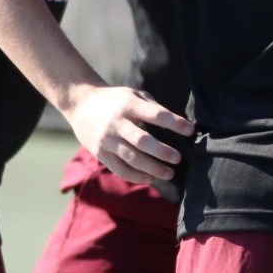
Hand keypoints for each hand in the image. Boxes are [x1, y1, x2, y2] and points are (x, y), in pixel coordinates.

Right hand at [61, 84, 197, 185]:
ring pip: (132, 159)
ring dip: (153, 168)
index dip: (175, 123)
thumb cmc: (115, 99)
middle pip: (143, 141)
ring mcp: (107, 140)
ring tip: (169, 173)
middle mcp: (117, 123)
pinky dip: (136, 176)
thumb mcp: (134, 95)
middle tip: (178, 158)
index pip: (156, 115)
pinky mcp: (100, 153)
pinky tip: (151, 178)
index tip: (190, 130)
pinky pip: (120, 169)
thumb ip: (153, 107)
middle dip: (163, 151)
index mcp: (129, 105)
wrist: (81, 104)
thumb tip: (178, 123)